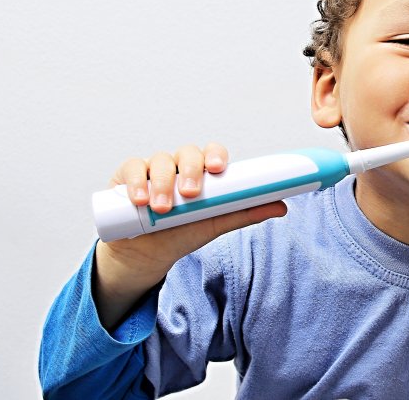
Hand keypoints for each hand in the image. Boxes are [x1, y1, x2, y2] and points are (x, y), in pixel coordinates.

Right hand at [93, 143, 286, 329]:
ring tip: (163, 207)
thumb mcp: (214, 224)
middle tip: (191, 194)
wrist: (145, 255)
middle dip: (189, 171)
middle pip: (186, 153)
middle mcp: (178, 166)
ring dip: (162, 182)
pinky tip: (139, 199)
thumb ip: (244, 212)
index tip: (217, 169)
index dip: (215, 156)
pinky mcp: (126, 177)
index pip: (211, 153)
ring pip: (159, 160)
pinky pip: (131, 168)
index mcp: (202, 172)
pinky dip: (136, 181)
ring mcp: (152, 169)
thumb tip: (282, 206)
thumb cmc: (181, 233)